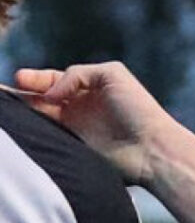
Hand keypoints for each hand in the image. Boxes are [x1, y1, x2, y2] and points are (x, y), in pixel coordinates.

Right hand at [15, 62, 174, 185]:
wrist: (151, 148)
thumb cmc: (138, 109)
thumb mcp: (112, 75)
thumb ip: (77, 75)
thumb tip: (49, 95)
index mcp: (89, 87)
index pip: (54, 79)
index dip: (35, 78)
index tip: (19, 79)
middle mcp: (79, 107)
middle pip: (41, 97)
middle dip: (19, 94)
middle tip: (1, 93)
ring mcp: (74, 128)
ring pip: (39, 116)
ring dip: (20, 111)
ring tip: (3, 108)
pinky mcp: (72, 148)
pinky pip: (46, 137)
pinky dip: (31, 131)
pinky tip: (16, 126)